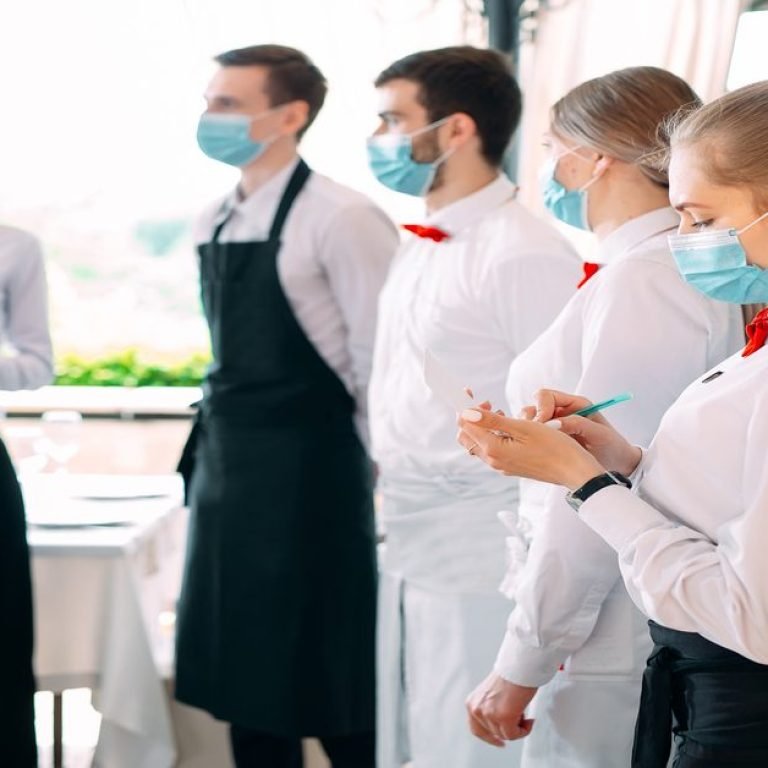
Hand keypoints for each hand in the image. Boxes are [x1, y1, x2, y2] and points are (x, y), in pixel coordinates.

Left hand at [457, 408, 604, 489]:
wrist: (575, 471)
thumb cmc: (554, 447)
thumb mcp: (523, 427)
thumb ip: (491, 420)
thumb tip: (465, 412)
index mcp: (493, 449)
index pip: (464, 424)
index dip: (464, 405)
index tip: (471, 391)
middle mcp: (493, 460)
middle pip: (466, 436)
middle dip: (471, 416)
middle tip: (489, 403)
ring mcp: (501, 465)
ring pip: (479, 442)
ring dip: (483, 425)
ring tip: (501, 412)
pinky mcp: (510, 466)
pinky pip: (492, 448)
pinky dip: (494, 434)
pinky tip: (510, 426)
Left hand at [466, 673, 536, 746]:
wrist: (519, 666)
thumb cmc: (510, 675)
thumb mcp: (491, 694)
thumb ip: (489, 708)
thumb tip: (499, 725)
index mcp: (472, 702)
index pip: (476, 729)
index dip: (489, 738)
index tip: (500, 741)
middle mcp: (477, 709)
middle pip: (494, 733)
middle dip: (508, 728)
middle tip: (520, 719)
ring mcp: (489, 714)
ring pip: (505, 735)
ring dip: (517, 727)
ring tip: (524, 713)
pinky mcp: (503, 718)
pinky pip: (514, 735)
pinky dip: (524, 730)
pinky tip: (528, 719)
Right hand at [519, 389, 640, 475]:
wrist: (619, 465)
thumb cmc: (613, 447)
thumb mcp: (599, 434)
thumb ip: (577, 424)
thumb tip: (552, 423)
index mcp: (575, 404)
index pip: (546, 396)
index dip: (541, 408)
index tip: (543, 425)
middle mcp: (562, 412)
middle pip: (534, 407)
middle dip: (532, 420)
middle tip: (538, 437)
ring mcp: (555, 426)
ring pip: (530, 421)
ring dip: (530, 431)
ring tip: (538, 445)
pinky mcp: (551, 440)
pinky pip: (534, 436)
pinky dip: (532, 441)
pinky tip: (538, 451)